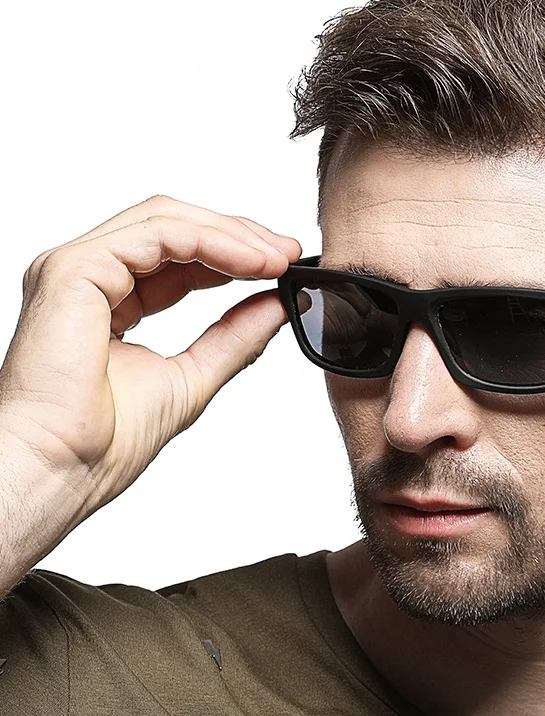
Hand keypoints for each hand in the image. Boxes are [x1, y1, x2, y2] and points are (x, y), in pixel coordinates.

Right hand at [0, 194, 300, 518]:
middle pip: (174, 227)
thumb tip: (276, 304)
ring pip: (166, 221)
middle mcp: (91, 278)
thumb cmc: (103, 443)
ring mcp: (78, 269)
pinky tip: (250, 263)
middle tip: (288, 253)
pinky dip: (211, 242)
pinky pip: (157, 234)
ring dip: (231, 235)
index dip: (233, 254)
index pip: (178, 256)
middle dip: (238, 236)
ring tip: (276, 258)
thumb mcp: (194, 376)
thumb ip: (234, 336)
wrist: (62, 472)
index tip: (282, 265)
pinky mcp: (75, 270)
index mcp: (109, 301)